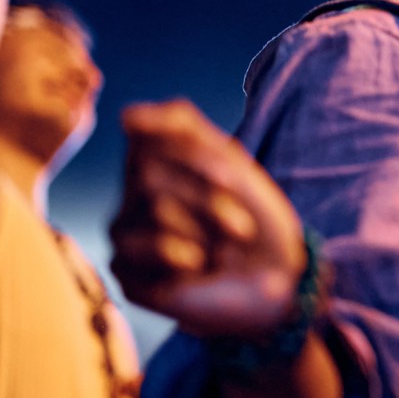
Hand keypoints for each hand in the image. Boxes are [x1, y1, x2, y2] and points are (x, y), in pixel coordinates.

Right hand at [109, 99, 308, 339]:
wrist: (275, 281)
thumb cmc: (256, 219)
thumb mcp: (230, 161)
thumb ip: (181, 127)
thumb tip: (125, 116)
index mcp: (151, 162)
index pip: (148, 135)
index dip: (197, 155)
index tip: (230, 177)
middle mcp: (129, 196)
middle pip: (151, 174)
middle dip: (209, 198)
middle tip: (239, 227)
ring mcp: (123, 235)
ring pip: (158, 209)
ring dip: (208, 231)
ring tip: (221, 252)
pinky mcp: (125, 273)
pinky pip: (156, 248)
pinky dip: (192, 257)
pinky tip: (199, 269)